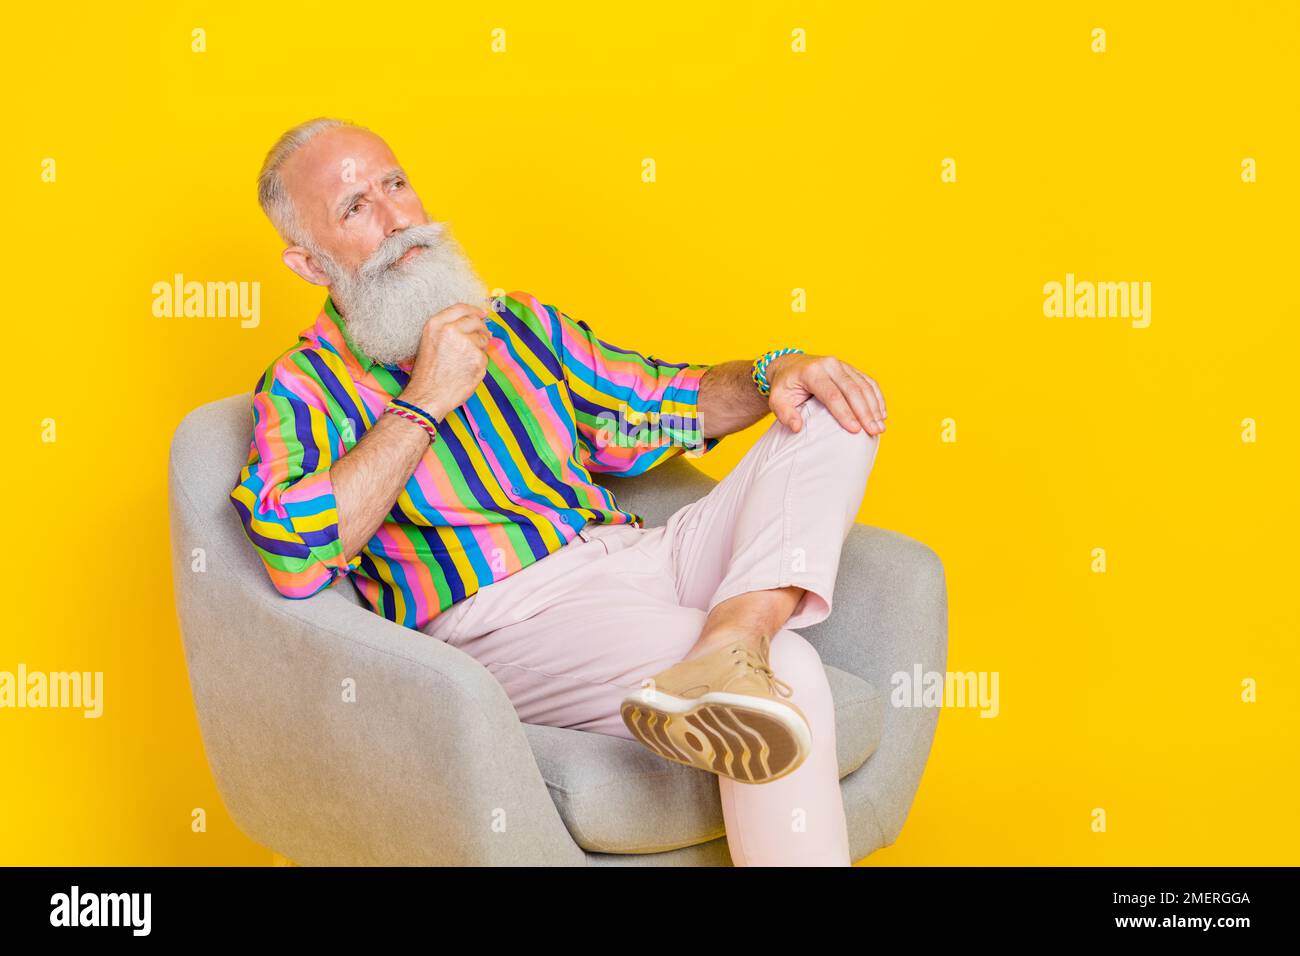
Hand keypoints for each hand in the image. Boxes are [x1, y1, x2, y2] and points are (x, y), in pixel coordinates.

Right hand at [400, 303, 491, 418]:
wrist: (428, 396)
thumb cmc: (426, 373)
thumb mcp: (428, 342)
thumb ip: (446, 329)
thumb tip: (475, 322)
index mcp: (436, 325)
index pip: (461, 308)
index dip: (474, 310)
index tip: (482, 313)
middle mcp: (452, 331)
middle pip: (476, 322)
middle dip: (481, 329)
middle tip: (482, 336)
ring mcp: (467, 344)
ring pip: (483, 340)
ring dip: (480, 348)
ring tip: (465, 361)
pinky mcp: (478, 359)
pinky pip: (485, 357)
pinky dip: (479, 364)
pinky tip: (467, 372)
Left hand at [765, 353, 886, 435]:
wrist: (789, 365)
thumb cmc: (785, 386)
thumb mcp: (776, 399)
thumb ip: (784, 414)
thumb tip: (797, 428)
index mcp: (812, 372)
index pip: (832, 395)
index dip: (845, 413)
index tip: (855, 430)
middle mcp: (829, 365)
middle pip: (852, 390)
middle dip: (865, 412)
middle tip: (873, 431)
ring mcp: (842, 365)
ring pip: (863, 385)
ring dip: (874, 407)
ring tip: (880, 427)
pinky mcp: (850, 369)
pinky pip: (868, 381)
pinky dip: (877, 397)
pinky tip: (882, 414)